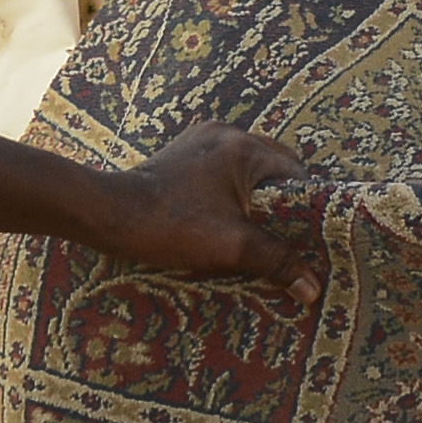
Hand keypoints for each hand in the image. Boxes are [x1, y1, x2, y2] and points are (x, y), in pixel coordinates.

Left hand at [86, 126, 314, 291]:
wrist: (108, 215)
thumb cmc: (170, 226)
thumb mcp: (230, 246)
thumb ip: (276, 262)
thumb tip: (313, 289)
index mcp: (243, 147)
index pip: (296, 172)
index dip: (308, 205)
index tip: (311, 236)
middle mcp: (226, 134)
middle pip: (274, 168)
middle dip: (283, 202)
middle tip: (288, 237)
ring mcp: (201, 140)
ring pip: (248, 170)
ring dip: (256, 198)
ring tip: (260, 232)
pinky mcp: (184, 154)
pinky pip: (223, 171)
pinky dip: (232, 193)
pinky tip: (227, 220)